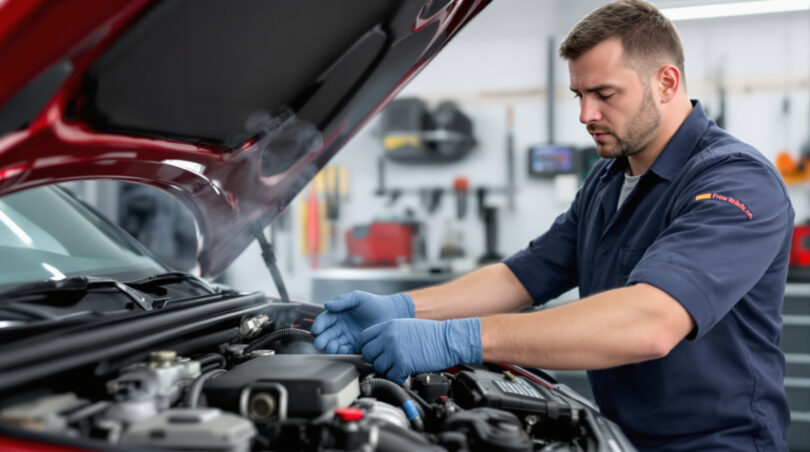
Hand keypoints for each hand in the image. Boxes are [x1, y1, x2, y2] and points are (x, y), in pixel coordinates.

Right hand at [312, 291, 413, 353]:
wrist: (391, 314)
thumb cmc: (373, 303)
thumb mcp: (357, 298)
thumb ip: (342, 301)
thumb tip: (326, 305)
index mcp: (337, 315)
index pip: (324, 320)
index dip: (319, 325)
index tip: (317, 329)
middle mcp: (340, 328)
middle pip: (327, 335)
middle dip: (322, 339)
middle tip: (321, 343)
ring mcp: (347, 338)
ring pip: (334, 344)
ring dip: (331, 347)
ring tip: (332, 347)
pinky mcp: (355, 347)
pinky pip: (346, 351)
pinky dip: (342, 352)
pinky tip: (342, 350)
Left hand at [359, 317, 480, 383]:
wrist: (448, 340)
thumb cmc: (431, 334)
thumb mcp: (405, 326)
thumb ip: (389, 334)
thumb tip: (377, 346)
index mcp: (388, 326)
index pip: (363, 338)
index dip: (366, 347)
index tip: (372, 353)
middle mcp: (388, 337)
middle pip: (367, 353)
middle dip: (375, 360)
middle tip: (386, 362)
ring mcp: (395, 351)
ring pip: (378, 366)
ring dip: (387, 370)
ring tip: (398, 367)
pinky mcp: (403, 364)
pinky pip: (391, 376)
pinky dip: (397, 377)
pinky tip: (405, 372)